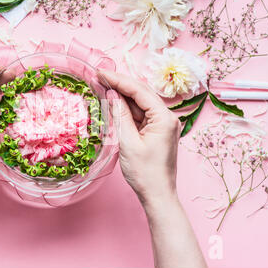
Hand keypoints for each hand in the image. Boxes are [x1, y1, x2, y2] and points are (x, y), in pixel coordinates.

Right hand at [98, 70, 180, 206]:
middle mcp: (167, 117)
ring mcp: (162, 124)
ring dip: (122, 95)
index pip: (139, 91)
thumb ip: (120, 115)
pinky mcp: (156, 131)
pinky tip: (114, 103)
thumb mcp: (128, 142)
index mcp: (164, 118)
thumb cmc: (145, 173)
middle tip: (100, 76)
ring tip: (103, 86)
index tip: (101, 73)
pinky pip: (141, 114)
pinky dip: (127, 109)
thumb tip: (113, 94)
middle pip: (141, 93)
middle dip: (120, 84)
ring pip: (140, 103)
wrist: (157, 195)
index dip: (119, 80)